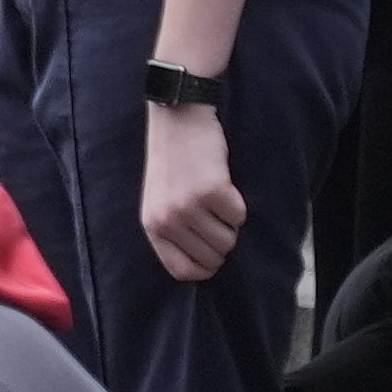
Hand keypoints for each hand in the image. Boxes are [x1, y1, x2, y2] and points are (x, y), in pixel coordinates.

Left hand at [139, 95, 244, 281]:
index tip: (214, 256)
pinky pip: (239, 217)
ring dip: (230, 223)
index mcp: (152, 226)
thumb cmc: (173, 162)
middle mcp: (167, 221)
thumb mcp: (161, 201)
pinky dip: (238, 205)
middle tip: (215, 216)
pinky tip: (223, 185)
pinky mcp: (212, 192)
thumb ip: (174, 231)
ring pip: (228, 241)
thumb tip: (205, 264)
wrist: (177, 121)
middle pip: (212, 258)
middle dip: (222, 240)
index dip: (205, 268)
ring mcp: (188, 207)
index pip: (182, 270)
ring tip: (216, 199)